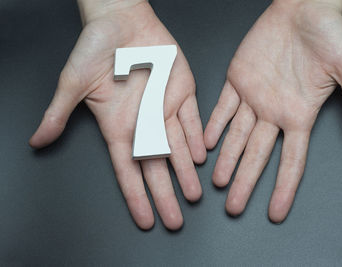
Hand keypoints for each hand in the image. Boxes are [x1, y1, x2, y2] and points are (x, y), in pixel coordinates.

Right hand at [29, 0, 205, 229]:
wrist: (120, 20)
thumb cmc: (94, 48)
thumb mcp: (73, 83)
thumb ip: (59, 113)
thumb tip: (37, 140)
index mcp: (119, 127)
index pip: (128, 170)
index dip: (137, 196)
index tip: (147, 219)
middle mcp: (144, 123)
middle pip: (156, 167)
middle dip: (166, 194)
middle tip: (176, 220)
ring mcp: (164, 108)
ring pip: (179, 148)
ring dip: (186, 171)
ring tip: (194, 194)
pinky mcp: (182, 91)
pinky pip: (192, 119)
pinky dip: (198, 137)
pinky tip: (202, 155)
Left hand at [204, 0, 341, 222]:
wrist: (303, 7)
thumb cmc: (329, 35)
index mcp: (299, 114)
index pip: (291, 160)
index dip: (284, 187)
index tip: (275, 212)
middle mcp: (274, 112)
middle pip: (258, 154)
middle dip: (245, 181)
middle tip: (233, 207)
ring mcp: (253, 97)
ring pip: (236, 135)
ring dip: (226, 158)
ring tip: (216, 181)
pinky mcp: (237, 80)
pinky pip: (223, 106)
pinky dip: (214, 124)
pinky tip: (206, 143)